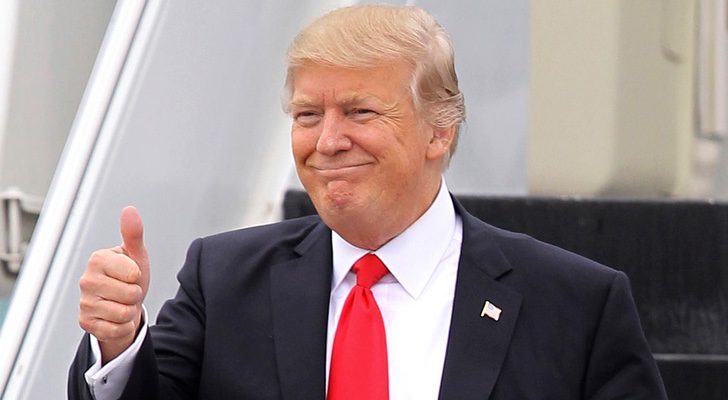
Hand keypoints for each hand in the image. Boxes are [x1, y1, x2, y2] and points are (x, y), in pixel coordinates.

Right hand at [78, 206, 149, 362]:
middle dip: (136, 295)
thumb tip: (129, 210)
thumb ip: (133, 234)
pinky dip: (123, 326)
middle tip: (128, 291)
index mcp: (98, 259)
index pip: (133, 273)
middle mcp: (86, 280)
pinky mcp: (85, 323)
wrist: (124, 305)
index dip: (138, 276)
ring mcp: (84, 303)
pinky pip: (116, 329)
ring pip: (123, 313)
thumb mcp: (136, 255)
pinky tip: (116, 318)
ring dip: (130, 311)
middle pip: (130, 294)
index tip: (131, 274)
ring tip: (123, 303)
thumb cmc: (130, 277)